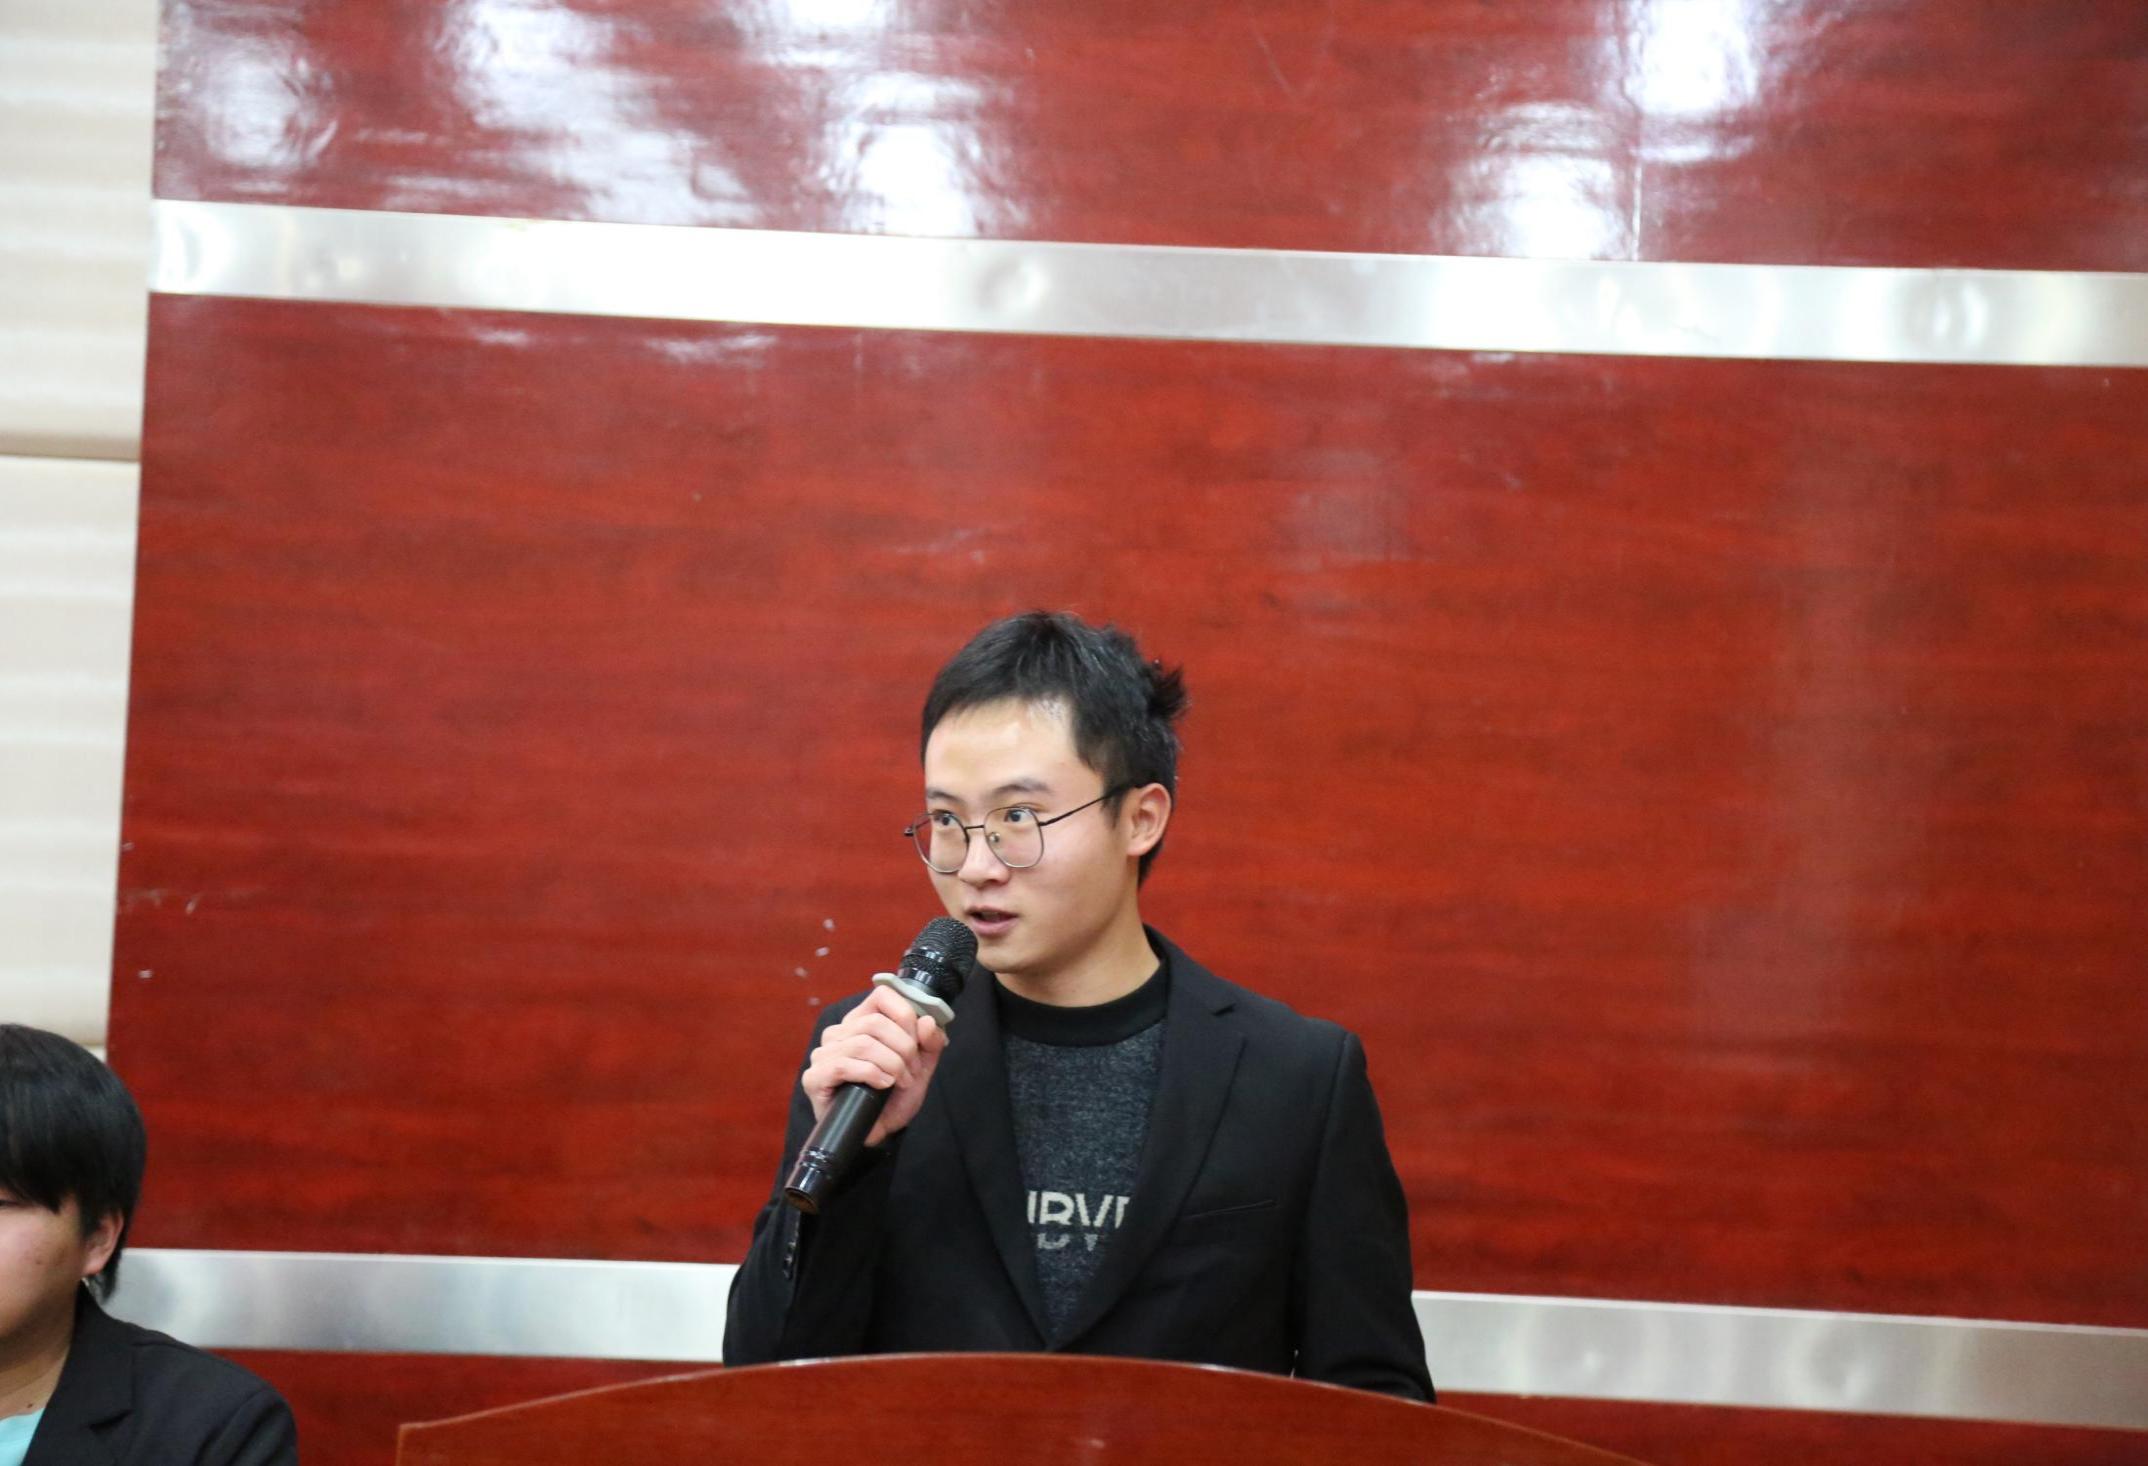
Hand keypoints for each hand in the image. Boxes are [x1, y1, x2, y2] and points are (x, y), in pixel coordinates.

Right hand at [801, 981, 947, 1146]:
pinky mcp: (815, 1077)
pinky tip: (882, 1086)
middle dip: (904, 1048)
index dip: (905, 1014)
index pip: (882, 995)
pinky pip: (844, 1065)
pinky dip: (871, 1074)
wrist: (878, 1132)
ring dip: (891, 1065)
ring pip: (863, 1043)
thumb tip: (927, 1020)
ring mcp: (823, 1054)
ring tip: (899, 1082)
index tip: (917, 1040)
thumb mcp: (921, 1067)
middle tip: (912, 1072)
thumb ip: (930, 1043)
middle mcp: (839, 1032)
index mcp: (862, 1021)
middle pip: (876, 1022)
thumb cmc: (893, 1096)